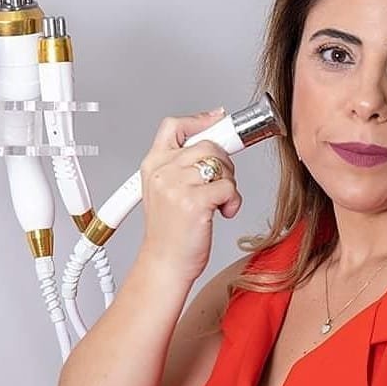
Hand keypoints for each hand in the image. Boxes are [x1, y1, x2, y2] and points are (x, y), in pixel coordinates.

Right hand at [138, 109, 242, 282]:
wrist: (165, 264)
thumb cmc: (170, 232)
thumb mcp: (166, 191)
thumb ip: (182, 165)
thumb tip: (214, 140)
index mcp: (153, 165)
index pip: (173, 126)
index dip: (200, 121)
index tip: (219, 120)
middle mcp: (162, 171)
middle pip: (208, 144)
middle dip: (224, 162)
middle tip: (223, 182)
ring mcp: (176, 186)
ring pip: (221, 164)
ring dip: (229, 184)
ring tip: (219, 202)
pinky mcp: (194, 201)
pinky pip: (229, 186)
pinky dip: (233, 201)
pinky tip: (223, 213)